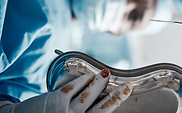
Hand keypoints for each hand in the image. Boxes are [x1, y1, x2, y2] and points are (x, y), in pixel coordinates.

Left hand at [0, 69, 131, 112]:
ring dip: (99, 84)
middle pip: (100, 110)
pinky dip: (82, 80)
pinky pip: (72, 88)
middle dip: (115, 97)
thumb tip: (100, 102)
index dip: (115, 103)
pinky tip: (88, 75)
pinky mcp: (55, 100)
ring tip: (107, 74)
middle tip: (127, 86)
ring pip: (88, 97)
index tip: (126, 91)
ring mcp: (65, 112)